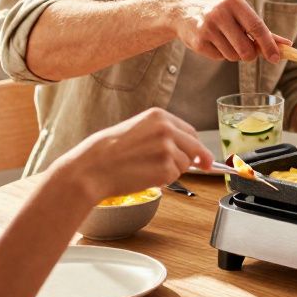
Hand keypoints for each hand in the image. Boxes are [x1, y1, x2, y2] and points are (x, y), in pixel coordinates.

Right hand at [57, 108, 213, 200]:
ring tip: (146, 168)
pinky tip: (144, 175)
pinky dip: (163, 180)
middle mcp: (167, 129)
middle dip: (196, 160)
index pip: (190, 132)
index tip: (203, 157)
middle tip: (194, 168)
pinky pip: (174, 177)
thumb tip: (191, 151)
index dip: (196, 146)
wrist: (92, 167)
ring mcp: (168, 149)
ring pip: (185, 164)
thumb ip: (164, 135)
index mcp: (159, 116)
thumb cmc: (109, 151)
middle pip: (195, 147)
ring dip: (172, 170)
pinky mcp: (165, 168)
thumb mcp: (137, 130)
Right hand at [170, 0, 289, 62]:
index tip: (277, 58)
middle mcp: (220, 13)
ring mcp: (207, 28)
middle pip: (246, 49)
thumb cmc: (219, 11)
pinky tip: (213, 42)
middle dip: (250, 55)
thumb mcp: (239, 12)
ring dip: (234, 54)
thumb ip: (262, 29)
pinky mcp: (198, 42)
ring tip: (225, 40)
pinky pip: (219, 58)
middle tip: (248, 52)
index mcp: (234, 3)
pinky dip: (221, 54)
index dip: (269, 45)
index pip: (257, 27)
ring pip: (233, 56)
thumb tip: (286, 45)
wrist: (181, 10)